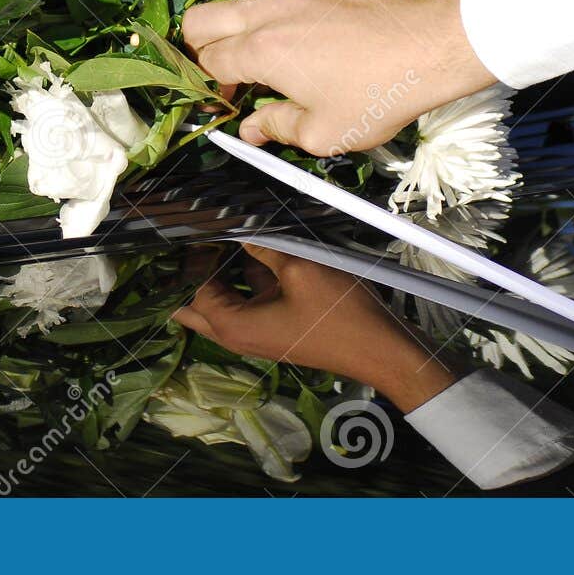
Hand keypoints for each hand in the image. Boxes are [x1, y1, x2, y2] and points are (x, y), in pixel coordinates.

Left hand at [172, 244, 457, 411]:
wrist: (378, 348)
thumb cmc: (337, 312)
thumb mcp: (299, 269)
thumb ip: (264, 245)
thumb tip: (239, 226)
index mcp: (233, 326)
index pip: (195, 289)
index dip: (196, 258)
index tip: (201, 227)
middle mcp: (238, 336)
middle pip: (198, 305)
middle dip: (196, 273)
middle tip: (201, 238)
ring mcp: (258, 334)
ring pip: (224, 303)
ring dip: (223, 274)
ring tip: (224, 237)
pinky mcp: (276, 329)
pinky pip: (249, 303)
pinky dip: (247, 280)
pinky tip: (258, 249)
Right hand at [182, 0, 493, 154]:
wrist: (430, 46)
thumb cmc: (377, 95)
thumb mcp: (323, 132)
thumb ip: (276, 128)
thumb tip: (250, 129)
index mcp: (261, 50)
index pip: (206, 62)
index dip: (206, 90)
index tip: (223, 109)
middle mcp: (268, 13)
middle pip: (200, 20)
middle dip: (198, 52)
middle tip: (222, 83)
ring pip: (234, 7)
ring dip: (232, 36)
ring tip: (258, 71)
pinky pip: (268, 3)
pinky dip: (262, 25)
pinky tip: (290, 53)